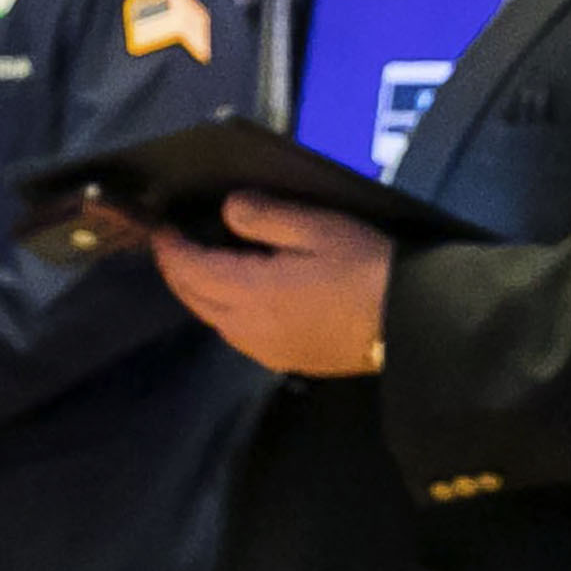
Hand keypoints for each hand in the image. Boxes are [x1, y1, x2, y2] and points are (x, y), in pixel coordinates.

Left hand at [152, 192, 395, 378]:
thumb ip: (264, 216)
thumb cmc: (365, 268)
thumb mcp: (316, 227)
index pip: (191, 269)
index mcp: (251, 292)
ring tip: (202, 264)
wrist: (409, 325)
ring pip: (213, 320)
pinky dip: (223, 311)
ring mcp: (265, 350)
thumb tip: (227, 210)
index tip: (161, 227)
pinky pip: (237, 335)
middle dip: (177, 271)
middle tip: (173, 243)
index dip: (170, 248)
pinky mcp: (285, 360)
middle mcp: (247, 328)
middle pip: (194, 299)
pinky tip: (238, 296)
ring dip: (199, 293)